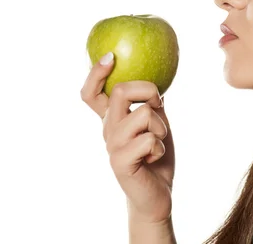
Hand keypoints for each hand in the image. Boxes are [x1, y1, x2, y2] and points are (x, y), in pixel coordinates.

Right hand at [80, 52, 175, 223]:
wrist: (157, 195)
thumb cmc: (156, 157)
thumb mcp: (156, 124)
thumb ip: (150, 104)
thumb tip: (154, 81)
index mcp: (112, 119)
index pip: (92, 93)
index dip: (96, 73)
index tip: (111, 56)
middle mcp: (107, 130)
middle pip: (121, 91)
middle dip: (148, 91)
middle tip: (159, 106)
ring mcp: (112, 146)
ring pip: (143, 114)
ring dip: (161, 127)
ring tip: (156, 143)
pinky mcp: (120, 162)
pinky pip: (149, 140)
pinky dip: (160, 147)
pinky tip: (153, 160)